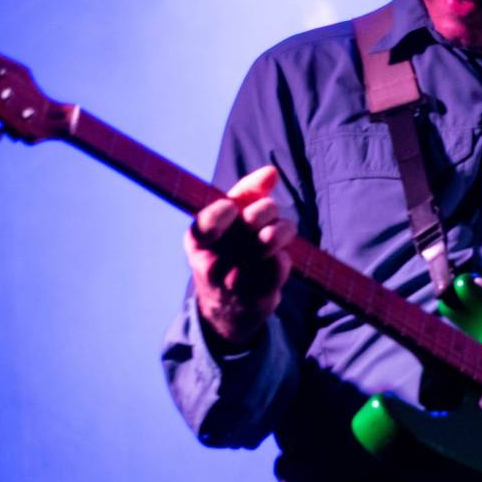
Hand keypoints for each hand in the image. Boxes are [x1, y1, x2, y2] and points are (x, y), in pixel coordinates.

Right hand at [184, 165, 294, 349]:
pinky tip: (278, 258)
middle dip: (266, 209)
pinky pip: (281, 261)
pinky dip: (285, 255)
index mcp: (197, 241)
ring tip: (282, 230)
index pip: (208, 223)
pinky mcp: (259, 295)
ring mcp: (236, 282)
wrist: (229, 308)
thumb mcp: (227, 222)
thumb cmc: (228, 252)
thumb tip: (272, 172)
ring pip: (270, 239)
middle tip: (268, 210)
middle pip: (251, 221)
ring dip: (283, 229)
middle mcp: (212, 264)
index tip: (232, 206)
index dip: (225, 211)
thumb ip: (246, 192)